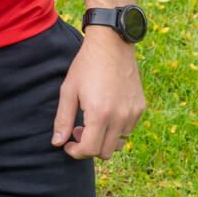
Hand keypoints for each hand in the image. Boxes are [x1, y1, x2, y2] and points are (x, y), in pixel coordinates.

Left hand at [51, 27, 145, 159]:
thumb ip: (63, 119)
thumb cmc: (86, 65)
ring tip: (93, 121)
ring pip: (119, 143)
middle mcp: (119, 117)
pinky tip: (107, 112)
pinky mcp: (140, 107)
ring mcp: (132, 113)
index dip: (76, 153)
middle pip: (105, 152)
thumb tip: (57, 143)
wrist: (112, 44)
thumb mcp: (69, 90)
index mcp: (99, 113)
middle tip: (78, 130)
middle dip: (89, 147)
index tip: (68, 145)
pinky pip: (128, 130)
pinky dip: (116, 129)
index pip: (90, 150)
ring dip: (104, 140)